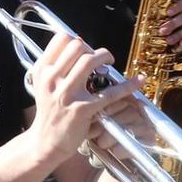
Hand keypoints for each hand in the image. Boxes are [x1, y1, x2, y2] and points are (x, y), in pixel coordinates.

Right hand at [25, 32, 136, 166]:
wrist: (44, 142)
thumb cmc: (48, 113)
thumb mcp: (42, 86)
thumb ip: (56, 66)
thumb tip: (77, 44)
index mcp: (43, 70)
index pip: (61, 39)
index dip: (77, 40)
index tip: (85, 49)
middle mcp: (52, 79)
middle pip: (77, 46)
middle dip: (93, 48)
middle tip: (101, 57)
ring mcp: (67, 94)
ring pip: (90, 61)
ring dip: (105, 57)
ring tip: (110, 62)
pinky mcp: (83, 109)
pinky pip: (110, 92)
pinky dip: (128, 85)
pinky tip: (138, 81)